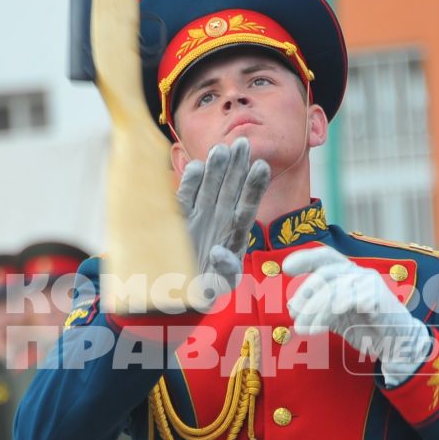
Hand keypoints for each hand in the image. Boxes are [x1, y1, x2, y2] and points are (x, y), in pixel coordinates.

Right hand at [176, 137, 270, 308]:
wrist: (177, 296)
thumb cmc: (204, 291)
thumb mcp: (219, 286)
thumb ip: (224, 270)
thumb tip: (220, 252)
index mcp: (234, 237)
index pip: (246, 207)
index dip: (254, 187)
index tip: (262, 166)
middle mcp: (219, 223)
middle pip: (230, 191)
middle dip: (237, 167)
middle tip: (243, 143)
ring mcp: (199, 218)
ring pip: (209, 189)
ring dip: (216, 169)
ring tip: (222, 148)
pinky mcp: (178, 220)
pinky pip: (185, 198)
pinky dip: (190, 183)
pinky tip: (197, 166)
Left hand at [284, 245, 434, 383]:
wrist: (395, 344)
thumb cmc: (365, 327)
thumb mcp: (334, 318)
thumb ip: (316, 309)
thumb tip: (292, 305)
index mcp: (348, 274)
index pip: (326, 256)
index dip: (306, 258)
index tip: (286, 268)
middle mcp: (359, 274)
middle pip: (327, 272)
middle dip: (306, 292)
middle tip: (294, 313)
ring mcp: (370, 284)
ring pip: (335, 288)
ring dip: (314, 310)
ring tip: (303, 329)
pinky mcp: (378, 298)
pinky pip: (349, 300)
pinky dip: (329, 314)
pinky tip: (319, 327)